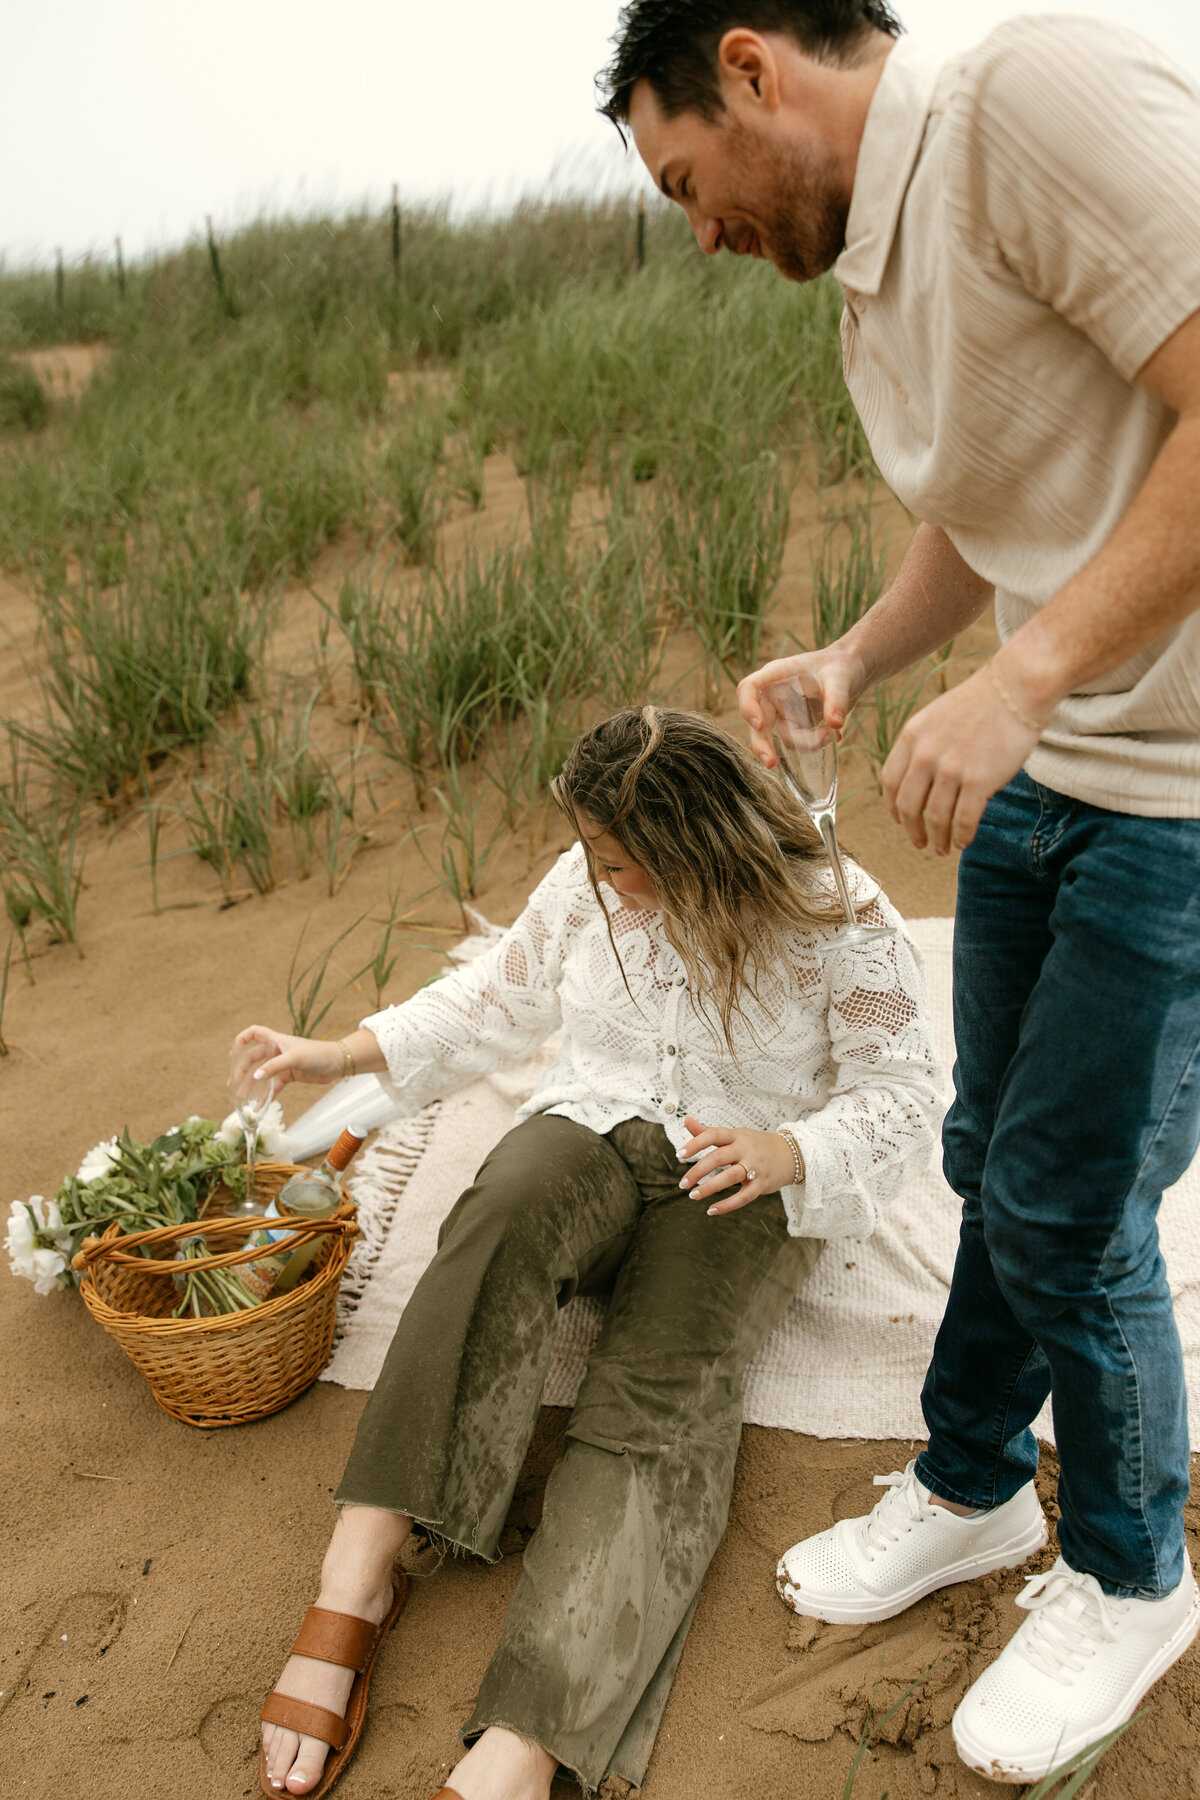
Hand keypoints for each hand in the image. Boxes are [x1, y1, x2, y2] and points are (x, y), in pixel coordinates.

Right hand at [230, 1025, 343, 1097]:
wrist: (337, 1064)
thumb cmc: (317, 1054)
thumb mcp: (294, 1058)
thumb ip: (274, 1067)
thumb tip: (254, 1077)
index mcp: (276, 1040)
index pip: (255, 1033)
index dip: (243, 1038)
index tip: (233, 1049)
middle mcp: (277, 1051)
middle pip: (253, 1058)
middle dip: (242, 1070)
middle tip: (233, 1084)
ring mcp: (282, 1064)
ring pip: (261, 1074)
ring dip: (251, 1085)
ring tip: (241, 1097)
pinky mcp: (288, 1076)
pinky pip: (273, 1087)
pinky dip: (266, 1096)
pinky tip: (259, 1106)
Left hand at [678, 1117, 796, 1214]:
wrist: (790, 1155)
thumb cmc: (755, 1145)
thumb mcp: (734, 1135)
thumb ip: (708, 1131)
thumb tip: (686, 1120)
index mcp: (736, 1136)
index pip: (713, 1134)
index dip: (695, 1143)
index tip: (680, 1154)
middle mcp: (746, 1149)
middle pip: (718, 1157)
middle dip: (698, 1171)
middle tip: (682, 1183)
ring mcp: (756, 1166)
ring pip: (730, 1177)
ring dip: (709, 1187)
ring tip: (693, 1196)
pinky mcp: (762, 1184)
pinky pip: (744, 1196)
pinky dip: (727, 1205)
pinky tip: (711, 1210)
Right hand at [737, 646, 867, 766]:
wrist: (853, 671)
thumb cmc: (842, 665)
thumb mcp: (841, 678)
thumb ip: (837, 699)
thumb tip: (836, 724)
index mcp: (777, 675)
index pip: (749, 688)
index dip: (748, 706)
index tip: (760, 724)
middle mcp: (775, 695)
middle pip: (757, 721)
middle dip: (762, 744)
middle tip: (772, 763)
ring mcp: (784, 711)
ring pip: (781, 736)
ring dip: (805, 743)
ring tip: (830, 736)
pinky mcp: (796, 724)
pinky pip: (798, 741)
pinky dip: (814, 744)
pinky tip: (834, 736)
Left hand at [882, 662, 1046, 852]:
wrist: (1016, 687)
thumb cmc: (982, 702)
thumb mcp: (937, 717)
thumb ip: (924, 746)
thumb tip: (922, 781)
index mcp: (911, 737)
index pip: (890, 782)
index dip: (893, 807)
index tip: (901, 820)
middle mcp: (925, 754)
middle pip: (908, 806)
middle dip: (913, 831)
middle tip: (920, 843)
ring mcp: (951, 768)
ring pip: (935, 818)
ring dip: (938, 839)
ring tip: (943, 848)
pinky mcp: (978, 780)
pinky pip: (963, 820)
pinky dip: (961, 836)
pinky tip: (963, 842)